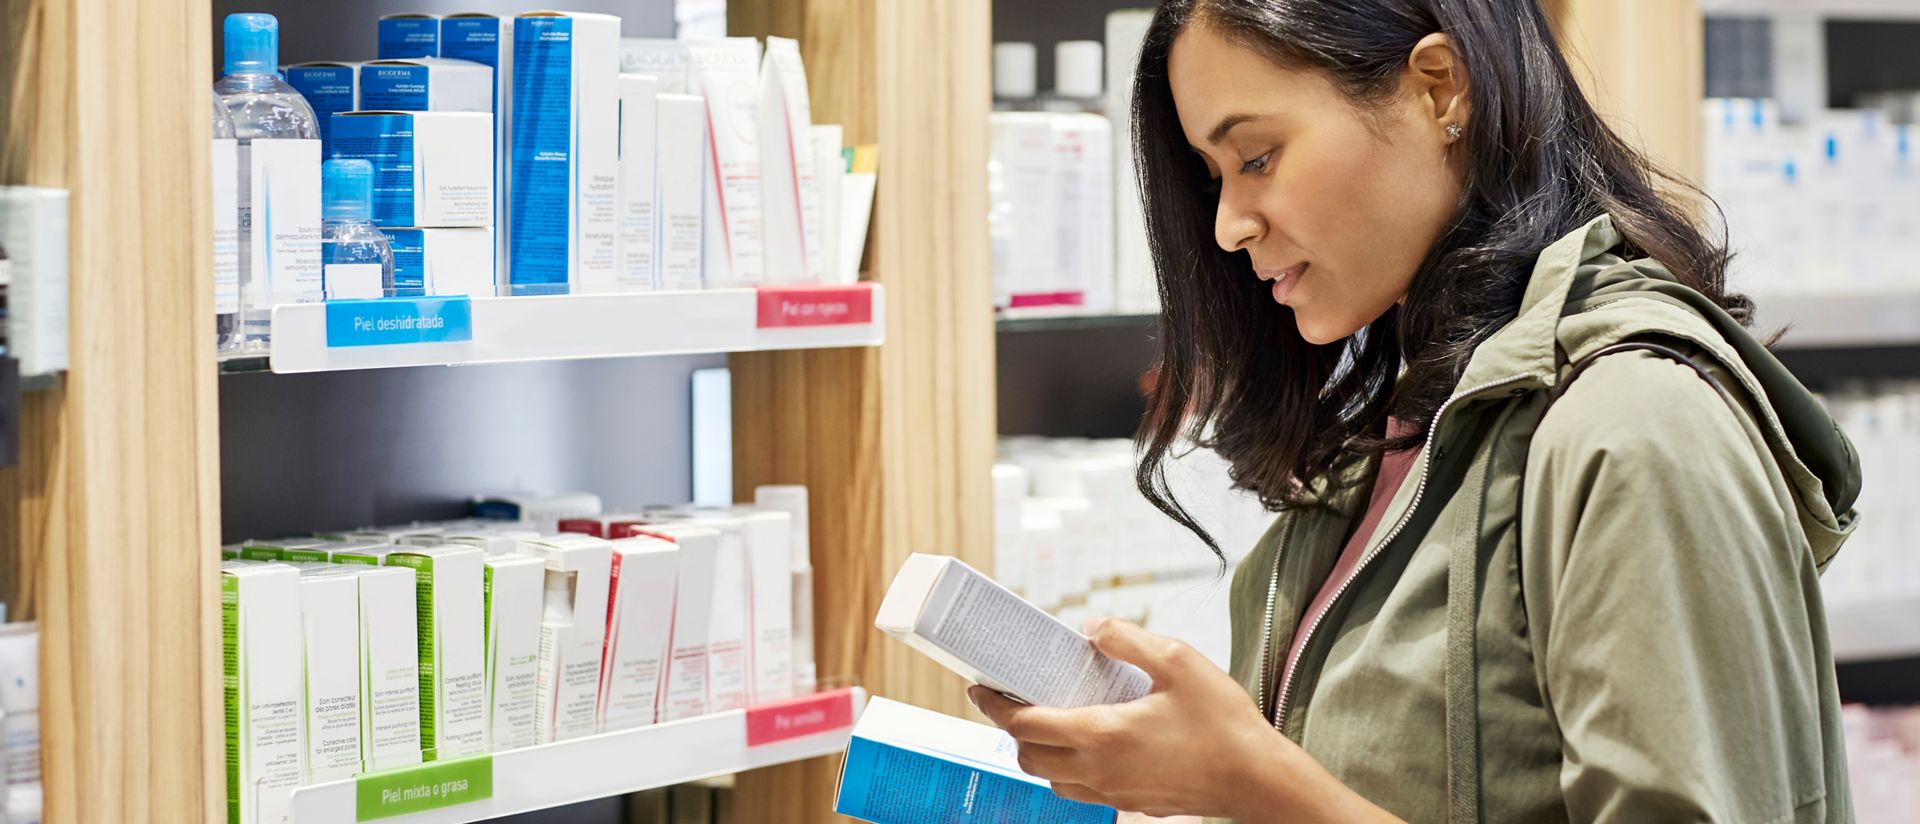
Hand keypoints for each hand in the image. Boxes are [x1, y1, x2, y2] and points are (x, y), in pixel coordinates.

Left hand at [969, 618, 1401, 823]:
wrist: (1257, 779)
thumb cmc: (1224, 724)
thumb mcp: (1178, 662)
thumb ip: (1127, 639)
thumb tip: (1091, 626)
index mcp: (1102, 734)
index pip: (1025, 724)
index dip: (994, 705)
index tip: (979, 687)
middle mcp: (1099, 770)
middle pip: (1029, 756)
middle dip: (1012, 729)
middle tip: (1012, 698)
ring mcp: (1115, 791)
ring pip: (1052, 779)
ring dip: (1038, 752)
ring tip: (1048, 718)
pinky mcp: (1132, 803)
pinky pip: (1081, 791)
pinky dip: (1067, 769)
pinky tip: (1088, 742)